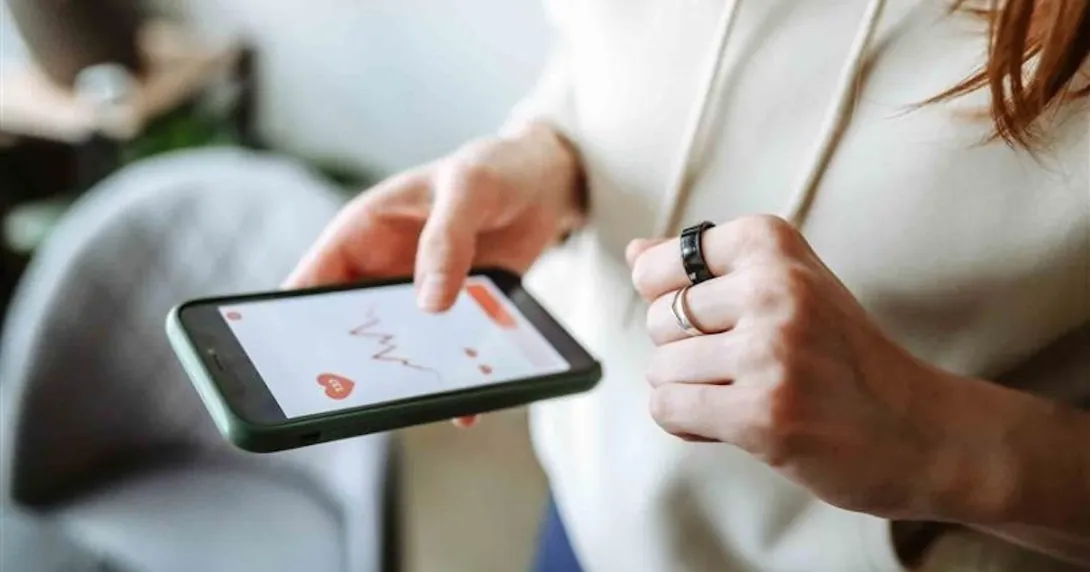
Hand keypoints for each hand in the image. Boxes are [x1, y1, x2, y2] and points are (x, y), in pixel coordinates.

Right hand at [288, 124, 582, 427]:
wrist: (548, 182)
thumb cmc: (495, 167)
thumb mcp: (470, 187)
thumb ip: (447, 237)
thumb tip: (430, 302)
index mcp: (362, 233)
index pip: (309, 284)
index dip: (293, 324)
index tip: (297, 364)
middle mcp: (382, 271)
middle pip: (349, 329)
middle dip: (351, 366)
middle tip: (356, 404)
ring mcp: (419, 298)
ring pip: (398, 350)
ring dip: (407, 379)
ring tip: (417, 408)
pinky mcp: (458, 316)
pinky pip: (445, 356)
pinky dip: (453, 383)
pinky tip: (466, 406)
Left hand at [628, 215, 950, 519]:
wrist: (919, 432)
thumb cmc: (842, 356)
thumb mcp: (787, 287)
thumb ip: (706, 269)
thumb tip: (633, 253)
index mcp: (773, 244)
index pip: (660, 266)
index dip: (671, 302)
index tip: (717, 319)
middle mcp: (773, 288)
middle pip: (658, 320)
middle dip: (684, 352)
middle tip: (742, 365)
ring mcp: (770, 352)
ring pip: (661, 369)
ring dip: (689, 391)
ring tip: (744, 394)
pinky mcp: (762, 413)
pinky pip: (668, 409)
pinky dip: (687, 423)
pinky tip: (730, 422)